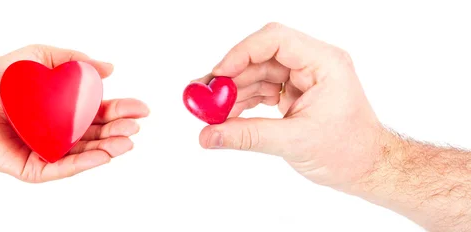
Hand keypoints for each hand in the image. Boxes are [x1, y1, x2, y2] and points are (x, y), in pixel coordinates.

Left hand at [0, 45, 148, 182]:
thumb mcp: (40, 56)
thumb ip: (73, 59)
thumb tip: (108, 68)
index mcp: (66, 110)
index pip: (100, 112)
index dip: (122, 110)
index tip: (142, 108)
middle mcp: (61, 132)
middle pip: (97, 135)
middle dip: (120, 131)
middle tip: (135, 126)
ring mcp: (48, 151)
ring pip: (85, 154)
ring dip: (109, 149)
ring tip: (127, 142)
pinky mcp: (32, 167)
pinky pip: (61, 168)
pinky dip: (84, 163)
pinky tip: (102, 155)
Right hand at [193, 23, 386, 189]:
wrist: (368, 168)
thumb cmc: (348, 152)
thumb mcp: (294, 142)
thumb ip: (248, 136)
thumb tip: (208, 135)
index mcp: (323, 63)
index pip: (275, 40)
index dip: (240, 53)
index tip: (216, 76)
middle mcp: (312, 63)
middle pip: (260, 57)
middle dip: (229, 77)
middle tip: (202, 97)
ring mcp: (302, 77)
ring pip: (257, 74)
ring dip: (232, 92)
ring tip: (209, 113)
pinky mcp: (294, 92)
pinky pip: (261, 89)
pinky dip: (242, 102)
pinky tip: (225, 117)